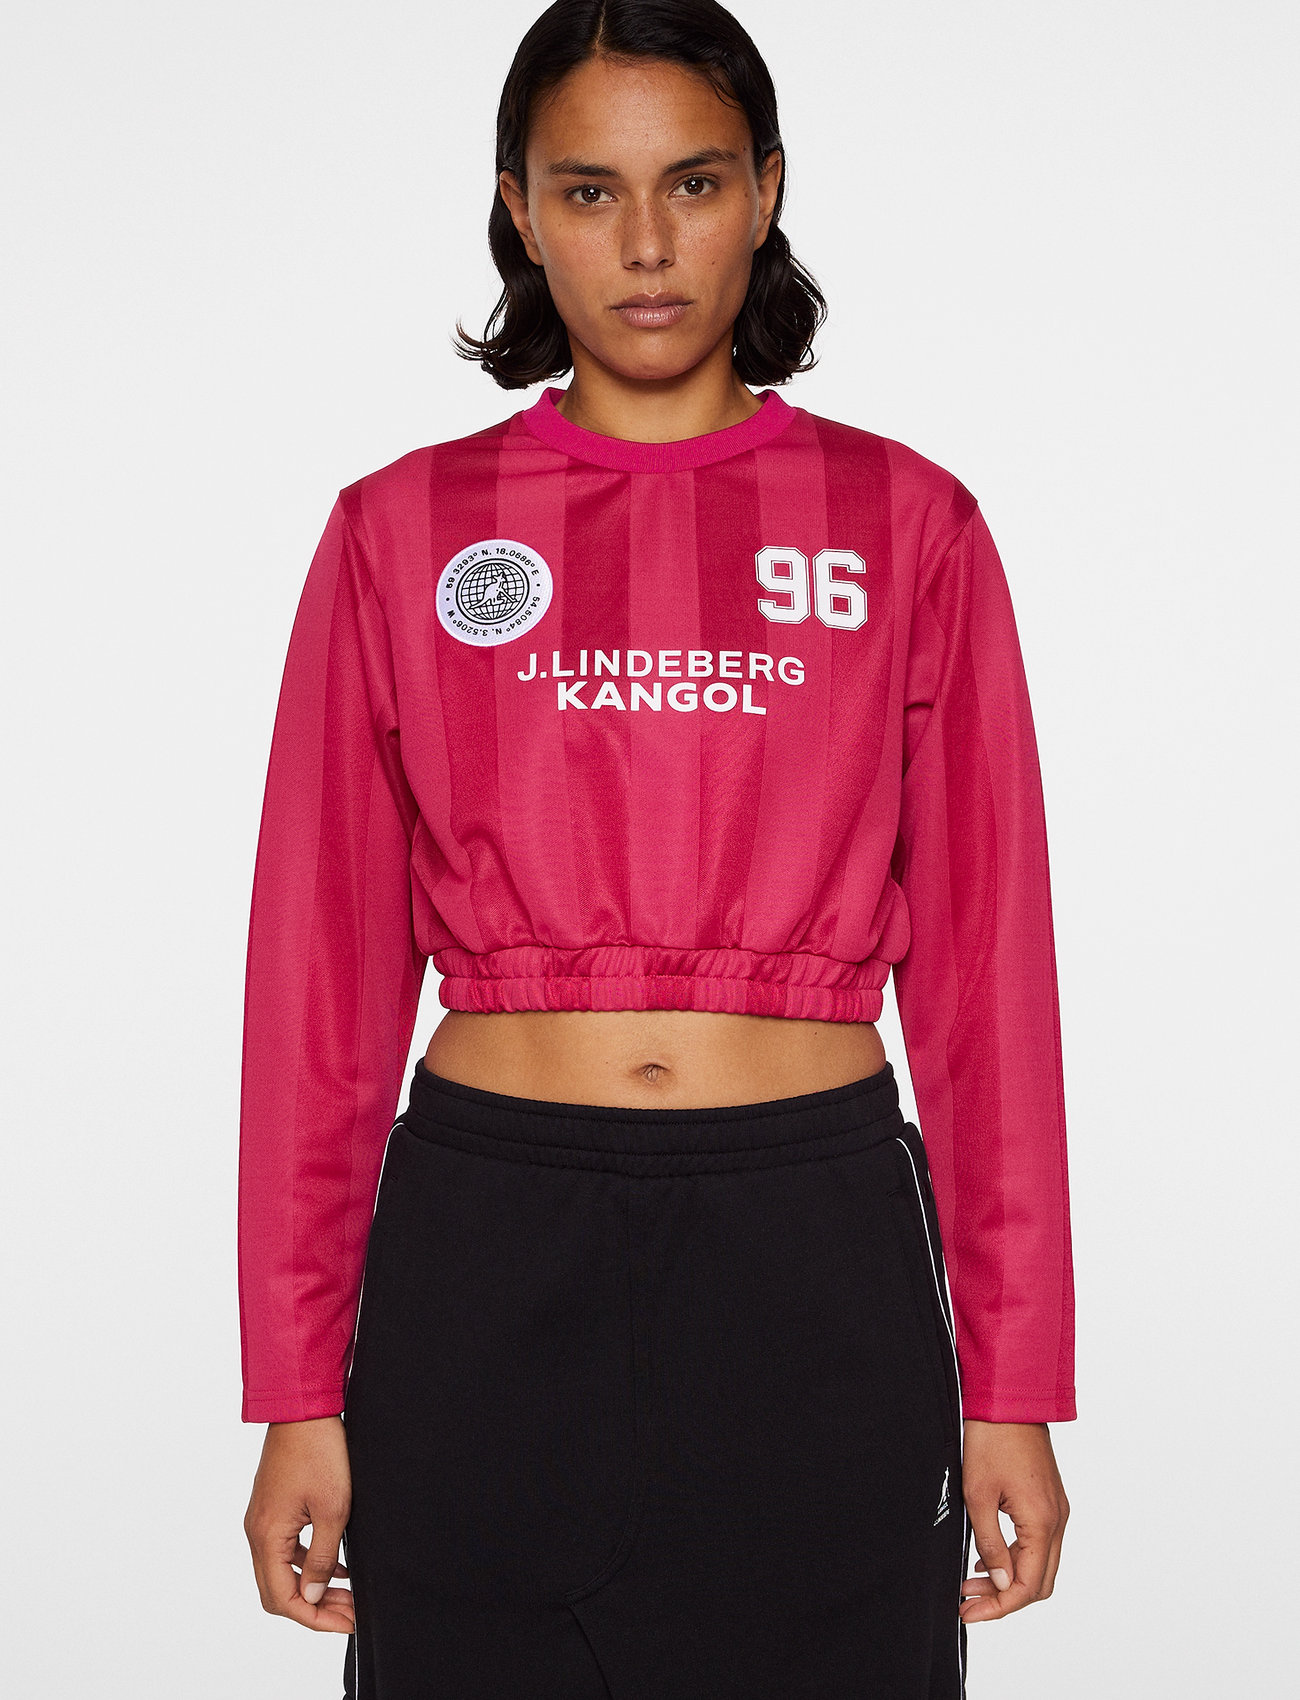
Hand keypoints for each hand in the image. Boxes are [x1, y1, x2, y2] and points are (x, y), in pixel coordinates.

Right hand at [244, 1415, 354, 1633]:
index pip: (283, 1599)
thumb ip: (321, 1557)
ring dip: (313, 1586)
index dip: (315, 1617)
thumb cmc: (320, 1451)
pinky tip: (338, 1565)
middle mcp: (257, 1532)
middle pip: (278, 1591)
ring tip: (349, 1594)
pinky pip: (286, 1549)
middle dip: (314, 1607)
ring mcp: (263, 1519)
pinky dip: (309, 1562)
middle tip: (350, 1611)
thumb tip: (312, 1595)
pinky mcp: (273, 1507)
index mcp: (266, 1536)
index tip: (347, 1622)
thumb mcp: (333, 1509)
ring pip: (282, 1571)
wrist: (304, 1407)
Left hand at [958, 1419, 1068, 1622]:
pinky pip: (1038, 1543)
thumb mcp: (977, 1495)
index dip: (999, 1606)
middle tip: (968, 1603)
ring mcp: (1056, 1509)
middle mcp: (1057, 1519)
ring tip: (971, 1584)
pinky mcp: (1048, 1499)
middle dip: (1004, 1598)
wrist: (1008, 1398)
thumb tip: (1000, 1583)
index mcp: (1042, 1522)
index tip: (969, 1613)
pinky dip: (1016, 1558)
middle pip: (1039, 1581)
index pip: (1027, 1586)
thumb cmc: (991, 1440)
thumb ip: (990, 1544)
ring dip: (1009, 1579)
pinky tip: (987, 1558)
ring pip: (1040, 1564)